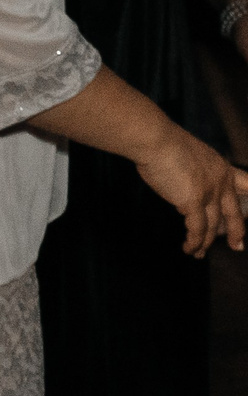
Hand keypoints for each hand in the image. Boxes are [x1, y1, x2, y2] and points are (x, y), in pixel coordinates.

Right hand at [134, 123, 247, 255]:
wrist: (156, 141)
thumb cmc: (164, 144)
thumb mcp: (189, 158)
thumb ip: (194, 177)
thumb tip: (185, 198)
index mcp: (222, 168)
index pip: (247, 185)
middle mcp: (221, 181)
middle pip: (234, 212)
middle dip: (237, 232)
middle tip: (238, 246)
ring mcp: (209, 192)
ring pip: (213, 225)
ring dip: (205, 243)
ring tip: (197, 254)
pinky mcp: (193, 202)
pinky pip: (197, 229)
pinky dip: (193, 242)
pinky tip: (188, 249)